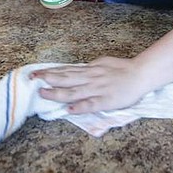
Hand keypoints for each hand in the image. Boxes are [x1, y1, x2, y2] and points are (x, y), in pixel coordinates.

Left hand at [29, 57, 148, 113]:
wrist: (141, 74)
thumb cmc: (123, 68)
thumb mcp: (103, 63)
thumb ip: (89, 68)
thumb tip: (77, 70)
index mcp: (90, 69)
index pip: (66, 70)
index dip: (50, 71)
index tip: (36, 72)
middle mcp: (90, 78)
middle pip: (65, 78)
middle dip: (47, 79)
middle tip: (31, 79)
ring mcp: (97, 89)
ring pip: (74, 91)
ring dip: (57, 93)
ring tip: (43, 93)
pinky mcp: (106, 100)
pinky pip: (91, 104)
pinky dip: (79, 106)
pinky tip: (69, 109)